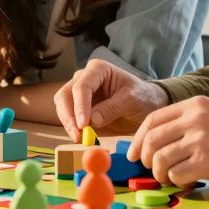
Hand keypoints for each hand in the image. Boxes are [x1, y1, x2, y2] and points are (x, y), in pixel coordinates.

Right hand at [53, 59, 169, 142]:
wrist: (145, 102)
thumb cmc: (141, 96)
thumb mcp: (132, 100)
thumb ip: (113, 108)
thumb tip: (93, 120)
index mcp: (98, 69)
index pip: (82, 86)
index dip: (80, 106)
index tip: (83, 124)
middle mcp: (84, 77)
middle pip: (65, 94)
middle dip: (69, 116)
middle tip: (77, 135)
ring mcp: (79, 92)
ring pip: (63, 106)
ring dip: (68, 123)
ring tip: (80, 139)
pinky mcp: (79, 106)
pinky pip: (69, 116)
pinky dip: (72, 127)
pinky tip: (81, 137)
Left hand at [127, 96, 208, 187]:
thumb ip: (189, 123)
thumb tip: (159, 141)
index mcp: (195, 104)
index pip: (153, 120)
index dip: (138, 139)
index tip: (133, 154)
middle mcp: (194, 119)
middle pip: (152, 140)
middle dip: (146, 159)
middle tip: (152, 169)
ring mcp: (200, 140)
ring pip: (160, 160)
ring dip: (162, 173)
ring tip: (172, 177)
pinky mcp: (207, 162)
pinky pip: (177, 175)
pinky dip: (178, 181)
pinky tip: (189, 180)